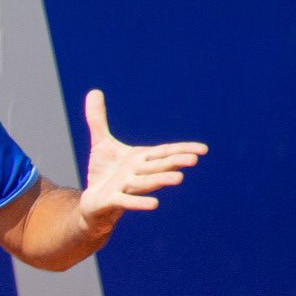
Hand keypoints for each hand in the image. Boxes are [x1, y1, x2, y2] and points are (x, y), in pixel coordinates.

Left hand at [78, 89, 207, 236]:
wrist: (92, 202)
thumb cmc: (104, 174)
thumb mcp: (100, 142)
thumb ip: (98, 119)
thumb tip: (94, 91)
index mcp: (139, 159)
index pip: (163, 153)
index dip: (182, 150)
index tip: (203, 150)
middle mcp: (136, 173)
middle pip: (157, 166)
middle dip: (174, 162)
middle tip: (194, 160)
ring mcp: (125, 188)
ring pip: (145, 183)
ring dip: (161, 180)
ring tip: (179, 179)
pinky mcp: (112, 200)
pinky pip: (126, 201)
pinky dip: (139, 203)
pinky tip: (154, 205)